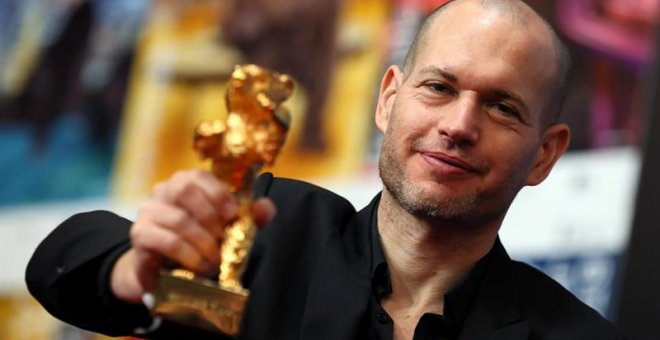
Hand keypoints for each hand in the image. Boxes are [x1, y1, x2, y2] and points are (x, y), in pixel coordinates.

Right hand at [110, 169, 275, 303]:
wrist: (163, 271)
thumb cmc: (199, 243)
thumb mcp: (228, 229)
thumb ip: (249, 217)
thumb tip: (266, 207)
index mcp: (185, 183)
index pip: (199, 175)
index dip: (218, 192)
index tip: (232, 213)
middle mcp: (163, 191)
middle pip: (184, 189)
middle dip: (210, 215)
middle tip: (223, 237)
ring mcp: (148, 211)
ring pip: (179, 219)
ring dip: (203, 241)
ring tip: (216, 259)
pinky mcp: (140, 235)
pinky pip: (167, 241)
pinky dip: (190, 255)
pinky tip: (201, 266)